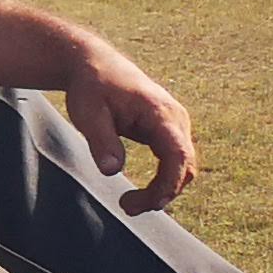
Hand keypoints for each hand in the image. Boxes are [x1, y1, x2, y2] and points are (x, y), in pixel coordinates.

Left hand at [65, 41, 197, 211]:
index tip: (150, 202)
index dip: (169, 182)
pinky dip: (163, 179)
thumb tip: (112, 171)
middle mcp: (176, 119)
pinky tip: (141, 193)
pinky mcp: (167, 131)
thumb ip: (101, 141)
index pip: (178, 154)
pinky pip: (174, 161)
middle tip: (128, 207)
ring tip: (130, 204)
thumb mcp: (87, 113)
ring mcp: (175, 125)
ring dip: (163, 189)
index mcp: (161, 113)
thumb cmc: (91, 87)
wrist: (94, 65)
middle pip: (184, 165)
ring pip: (182, 166)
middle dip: (163, 192)